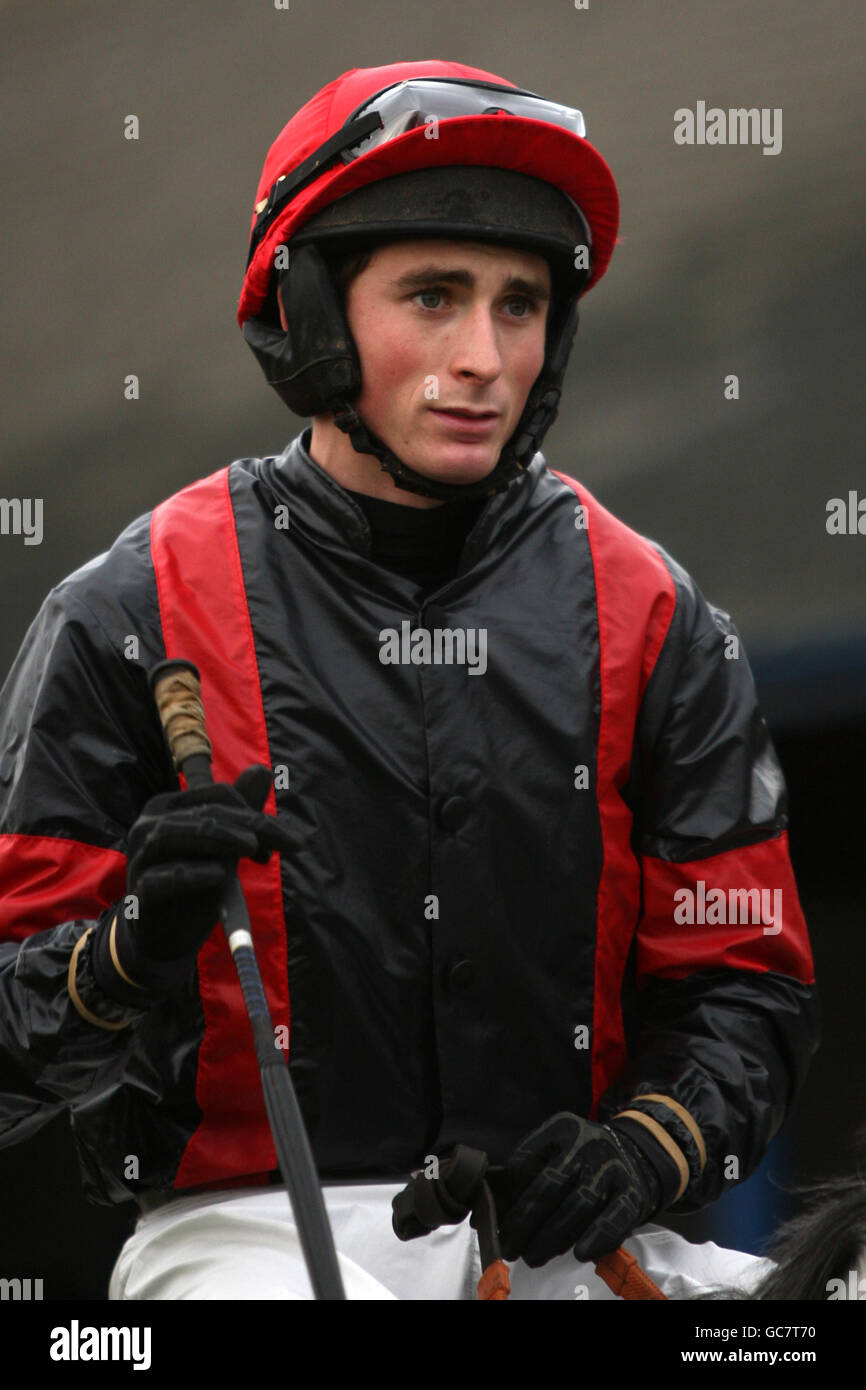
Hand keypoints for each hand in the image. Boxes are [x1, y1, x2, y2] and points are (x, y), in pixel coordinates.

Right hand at [91, 765, 293, 998]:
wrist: (166, 937)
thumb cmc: (196, 884)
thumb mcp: (224, 848)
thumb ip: (241, 812)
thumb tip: (264, 770)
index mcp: (168, 808)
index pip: (217, 795)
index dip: (253, 813)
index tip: (280, 843)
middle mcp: (148, 825)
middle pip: (203, 813)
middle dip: (250, 824)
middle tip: (286, 842)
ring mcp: (139, 858)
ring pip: (174, 835)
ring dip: (217, 838)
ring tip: (250, 846)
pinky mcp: (139, 892)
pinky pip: (161, 878)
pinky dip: (190, 874)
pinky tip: (218, 876)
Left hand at [494, 1112, 662, 1267]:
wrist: (637, 1155)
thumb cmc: (583, 1161)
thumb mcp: (557, 1151)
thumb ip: (527, 1175)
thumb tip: (489, 1215)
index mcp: (562, 1128)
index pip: (526, 1160)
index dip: (511, 1194)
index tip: (500, 1221)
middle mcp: (588, 1143)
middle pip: (551, 1185)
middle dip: (526, 1221)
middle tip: (511, 1247)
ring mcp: (612, 1166)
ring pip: (579, 1203)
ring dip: (553, 1235)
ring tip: (534, 1256)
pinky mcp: (633, 1192)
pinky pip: (614, 1218)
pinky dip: (596, 1237)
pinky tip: (579, 1253)